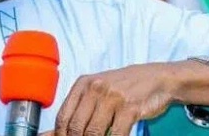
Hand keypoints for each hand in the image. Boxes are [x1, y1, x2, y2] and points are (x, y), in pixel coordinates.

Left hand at [54, 63, 175, 135]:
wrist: (158, 78)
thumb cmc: (125, 87)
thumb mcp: (98, 92)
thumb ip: (78, 110)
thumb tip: (50, 134)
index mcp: (83, 84)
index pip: (63, 117)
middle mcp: (95, 88)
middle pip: (75, 127)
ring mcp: (112, 97)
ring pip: (93, 133)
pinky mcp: (129, 107)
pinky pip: (116, 134)